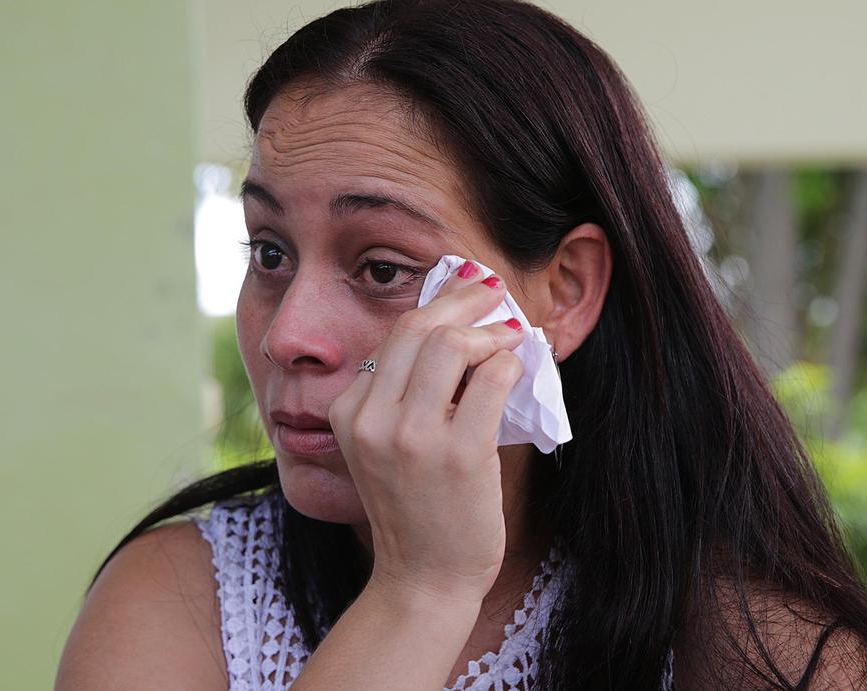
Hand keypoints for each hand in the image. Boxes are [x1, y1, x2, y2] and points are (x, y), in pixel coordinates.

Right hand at [328, 262, 524, 606]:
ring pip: (451, 344)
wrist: (423, 579)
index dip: (437, 304)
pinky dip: (510, 362)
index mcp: (348, 412)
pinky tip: (518, 366)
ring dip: (490, 330)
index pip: (394, 335)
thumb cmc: (414, 509)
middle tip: (492, 289)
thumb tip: (455, 329)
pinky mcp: (458, 456)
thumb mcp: (382, 446)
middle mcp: (372, 420)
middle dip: (463, 297)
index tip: (464, 288)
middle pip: (418, 327)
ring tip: (510, 335)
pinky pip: (491, 379)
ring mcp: (413, 438)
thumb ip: (402, 394)